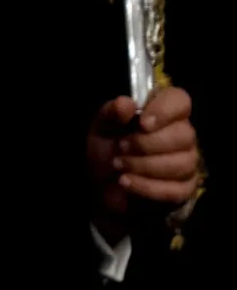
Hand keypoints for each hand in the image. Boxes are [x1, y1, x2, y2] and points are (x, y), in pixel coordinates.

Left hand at [88, 87, 200, 239]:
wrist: (101, 184)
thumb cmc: (106, 148)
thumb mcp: (101, 127)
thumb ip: (111, 113)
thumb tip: (125, 103)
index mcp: (162, 112)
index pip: (180, 100)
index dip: (165, 110)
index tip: (142, 124)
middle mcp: (181, 134)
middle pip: (184, 135)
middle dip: (147, 144)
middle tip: (120, 147)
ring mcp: (187, 162)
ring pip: (182, 163)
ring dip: (144, 166)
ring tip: (118, 165)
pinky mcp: (184, 188)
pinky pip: (176, 189)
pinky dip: (147, 186)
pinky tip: (126, 182)